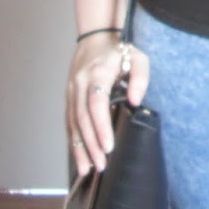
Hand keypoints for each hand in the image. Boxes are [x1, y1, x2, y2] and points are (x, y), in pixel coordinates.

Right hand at [66, 35, 150, 177]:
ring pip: (72, 123)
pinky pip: (69, 123)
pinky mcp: (69, 98)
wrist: (94, 39)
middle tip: (101, 164)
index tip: (108, 146)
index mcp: (97, 72)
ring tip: (88, 169)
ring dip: (79, 147)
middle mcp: (80, 83)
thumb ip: (140, 77)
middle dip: (91, 143)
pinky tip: (79, 159)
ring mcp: (71, 91)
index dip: (100, 125)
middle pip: (82, 117)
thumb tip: (136, 101)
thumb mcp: (137, 57)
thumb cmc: (119, 51)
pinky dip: (73, 142)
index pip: (96, 102)